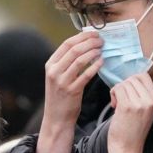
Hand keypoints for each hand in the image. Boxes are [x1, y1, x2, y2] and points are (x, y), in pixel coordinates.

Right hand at [36, 31, 102, 152]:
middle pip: (74, 49)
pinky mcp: (72, 91)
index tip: (94, 33)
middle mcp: (54, 71)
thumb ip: (66, 62)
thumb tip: (84, 44)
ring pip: (80, 60)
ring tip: (102, 50)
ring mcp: (62, 81)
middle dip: (90, 42)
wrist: (56, 118)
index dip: (82, 36)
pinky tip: (102, 62)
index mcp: (50, 64)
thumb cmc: (60, 95)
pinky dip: (95, 66)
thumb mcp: (57, 76)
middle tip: (101, 41)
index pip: (67, 44)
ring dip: (94, 52)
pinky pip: (86, 74)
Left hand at [108, 73, 152, 152]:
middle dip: (124, 86)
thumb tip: (128, 79)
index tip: (127, 91)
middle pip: (133, 78)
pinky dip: (113, 94)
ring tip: (117, 104)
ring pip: (124, 83)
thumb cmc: (131, 132)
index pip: (145, 76)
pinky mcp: (127, 107)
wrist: (127, 150)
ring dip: (117, 91)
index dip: (132, 80)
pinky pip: (118, 89)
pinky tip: (114, 106)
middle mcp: (150, 101)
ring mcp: (139, 103)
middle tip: (120, 99)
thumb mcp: (143, 112)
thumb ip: (140, 96)